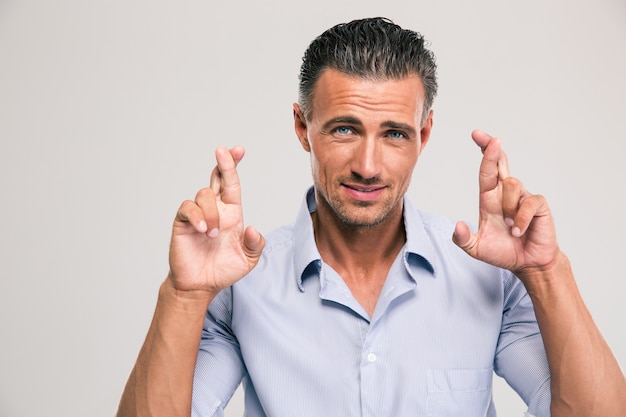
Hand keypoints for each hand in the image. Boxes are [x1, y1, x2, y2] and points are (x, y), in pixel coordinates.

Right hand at [168, 146, 264, 293]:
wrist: (200, 286)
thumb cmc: (223, 270)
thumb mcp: (248, 260)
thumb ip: (255, 245)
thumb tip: (252, 229)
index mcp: (232, 213)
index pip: (232, 184)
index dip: (234, 166)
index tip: (238, 150)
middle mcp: (215, 209)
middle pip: (216, 178)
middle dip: (222, 163)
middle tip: (223, 152)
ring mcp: (198, 215)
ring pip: (204, 194)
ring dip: (211, 212)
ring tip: (213, 234)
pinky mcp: (183, 223)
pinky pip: (188, 208)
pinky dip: (197, 216)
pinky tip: (203, 230)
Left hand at [452, 130, 559, 276]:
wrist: (527, 264)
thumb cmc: (503, 252)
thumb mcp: (476, 248)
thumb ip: (463, 239)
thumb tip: (457, 226)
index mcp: (490, 199)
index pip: (486, 171)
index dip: (484, 153)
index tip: (477, 135)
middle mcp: (506, 194)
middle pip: (501, 163)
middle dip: (494, 150)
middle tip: (492, 139)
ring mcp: (523, 198)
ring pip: (511, 185)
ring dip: (508, 209)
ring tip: (509, 228)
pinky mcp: (538, 205)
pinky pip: (527, 203)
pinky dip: (520, 220)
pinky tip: (519, 231)